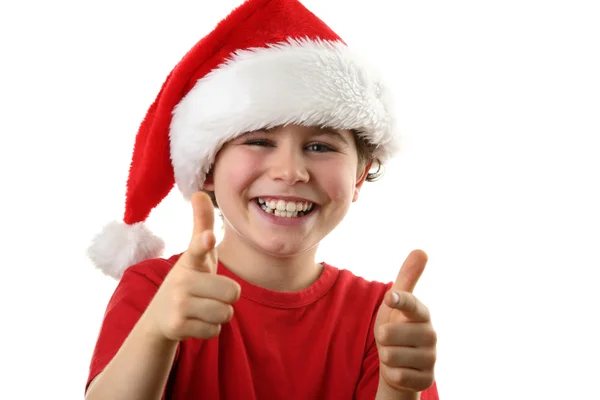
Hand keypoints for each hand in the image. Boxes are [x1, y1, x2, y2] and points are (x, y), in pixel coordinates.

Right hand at [143, 192, 240, 341]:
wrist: (159, 317)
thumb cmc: (188, 279)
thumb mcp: (197, 254)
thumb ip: (202, 224)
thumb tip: (199, 191)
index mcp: (190, 260)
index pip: (199, 248)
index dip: (204, 242)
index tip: (207, 237)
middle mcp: (181, 280)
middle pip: (233, 292)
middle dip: (227, 297)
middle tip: (210, 295)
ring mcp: (177, 304)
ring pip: (226, 313)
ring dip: (220, 314)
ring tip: (202, 308)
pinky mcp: (177, 326)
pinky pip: (215, 330)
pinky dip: (210, 328)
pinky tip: (195, 322)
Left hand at [374, 250, 436, 398]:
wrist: (400, 364)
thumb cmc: (397, 327)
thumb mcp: (397, 302)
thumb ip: (407, 278)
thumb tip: (421, 250)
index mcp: (422, 313)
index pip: (412, 304)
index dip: (400, 300)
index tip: (389, 296)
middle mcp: (431, 334)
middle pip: (391, 334)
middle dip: (383, 337)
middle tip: (390, 338)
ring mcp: (431, 358)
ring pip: (392, 355)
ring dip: (386, 356)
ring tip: (394, 353)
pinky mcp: (426, 379)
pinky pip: (398, 375)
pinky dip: (393, 373)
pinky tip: (400, 369)